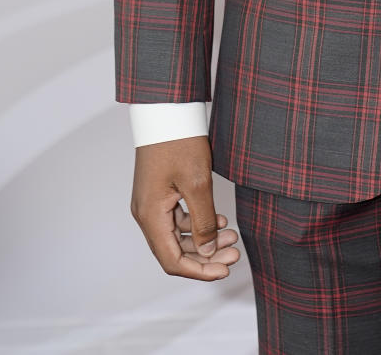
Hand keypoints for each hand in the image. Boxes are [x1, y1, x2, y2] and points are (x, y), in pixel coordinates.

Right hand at [130, 135, 240, 279]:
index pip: (171, 261)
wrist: (166, 111)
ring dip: (203, 240)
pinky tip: (219, 219)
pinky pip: (176, 219)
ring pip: (177, 236)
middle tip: (234, 253)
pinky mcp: (159, 193)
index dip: (199, 270)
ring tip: (232, 235)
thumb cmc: (178, 141)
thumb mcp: (198, 183)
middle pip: (174, 251)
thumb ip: (204, 221)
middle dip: (206, 256)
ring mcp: (151, 203)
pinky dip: (197, 224)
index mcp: (150, 216)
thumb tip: (209, 251)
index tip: (224, 270)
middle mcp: (146, 214)